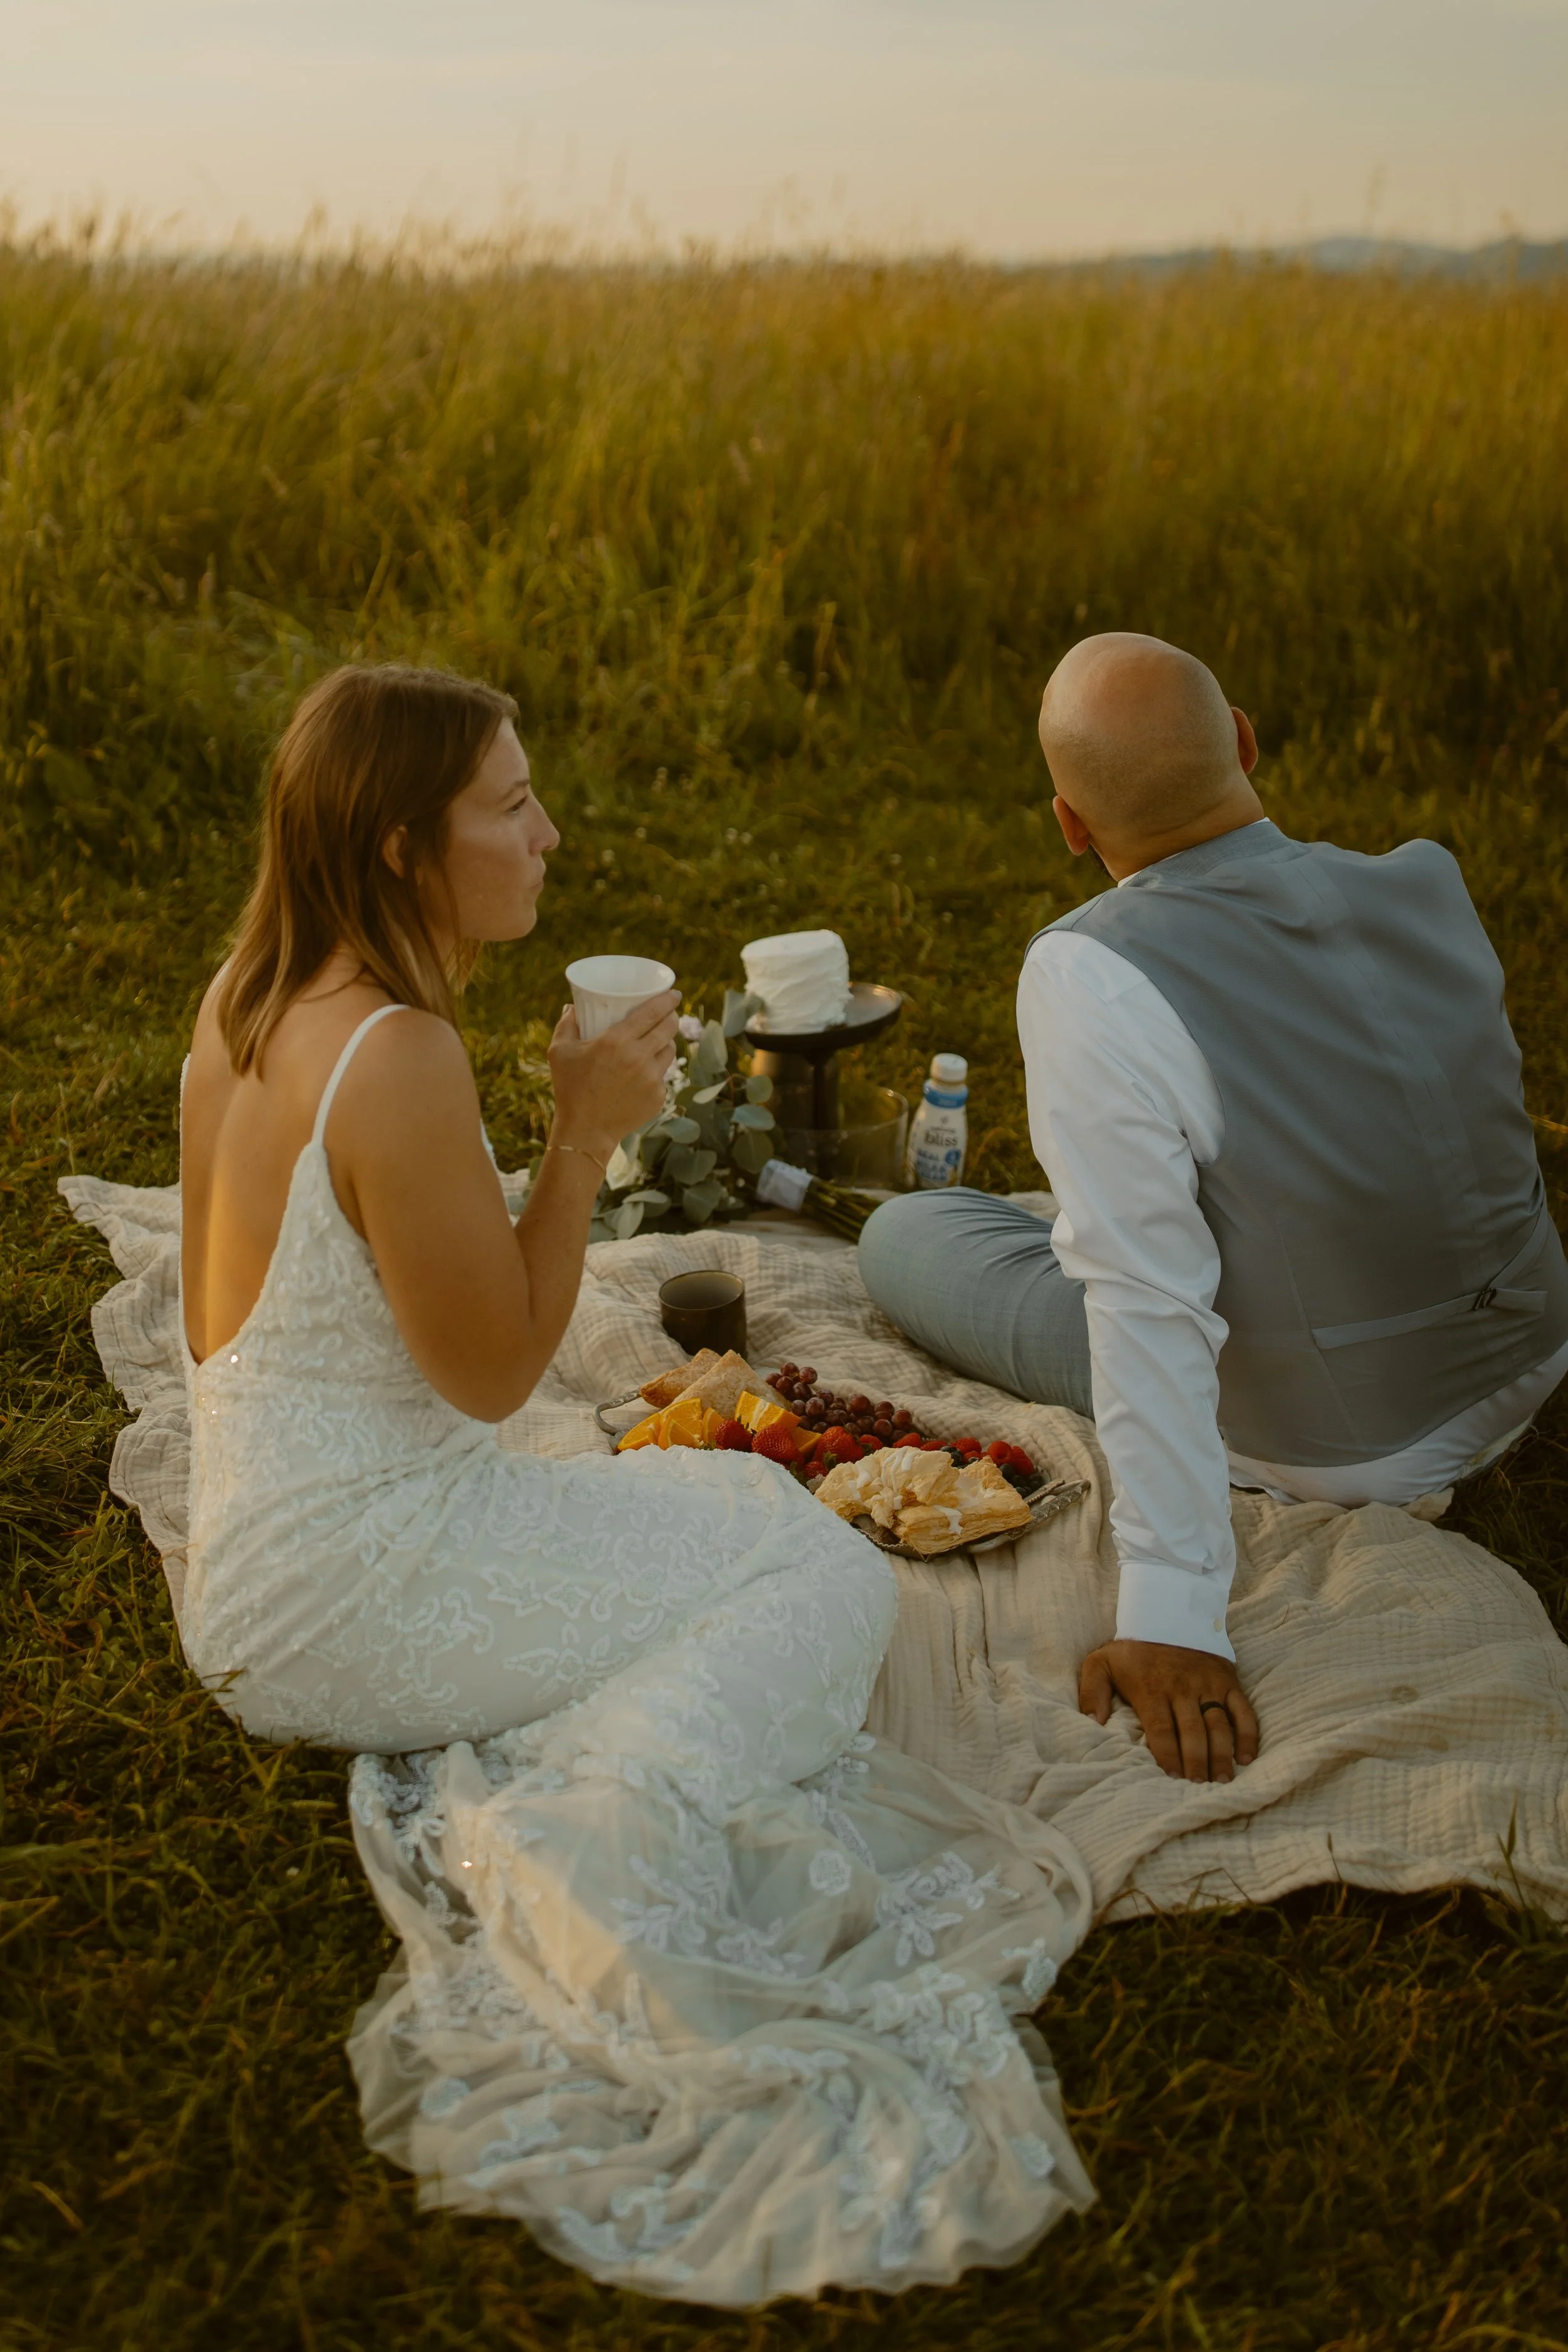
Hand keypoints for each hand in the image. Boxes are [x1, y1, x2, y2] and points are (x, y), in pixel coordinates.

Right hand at [546, 990, 679, 1160]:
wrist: (585, 1131)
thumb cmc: (570, 1089)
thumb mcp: (559, 1052)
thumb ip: (566, 1024)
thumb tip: (572, 1006)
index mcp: (617, 1041)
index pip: (654, 1012)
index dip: (668, 1000)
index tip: (674, 994)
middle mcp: (639, 1057)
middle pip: (669, 1028)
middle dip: (672, 1017)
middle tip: (669, 1014)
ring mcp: (652, 1079)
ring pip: (670, 1051)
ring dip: (666, 1042)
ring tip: (657, 1041)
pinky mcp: (658, 1097)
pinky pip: (662, 1076)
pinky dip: (655, 1071)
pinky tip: (644, 1073)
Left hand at [1078, 1639, 1258, 1781]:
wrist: (1167, 1613)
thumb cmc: (1132, 1649)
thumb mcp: (1101, 1662)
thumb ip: (1091, 1692)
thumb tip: (1091, 1724)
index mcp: (1152, 1689)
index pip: (1161, 1729)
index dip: (1167, 1755)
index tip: (1170, 1778)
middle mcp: (1182, 1688)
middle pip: (1192, 1731)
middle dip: (1196, 1761)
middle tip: (1198, 1787)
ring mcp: (1208, 1684)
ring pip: (1219, 1724)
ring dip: (1222, 1754)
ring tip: (1222, 1780)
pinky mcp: (1227, 1681)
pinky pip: (1243, 1710)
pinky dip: (1248, 1734)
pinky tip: (1247, 1758)